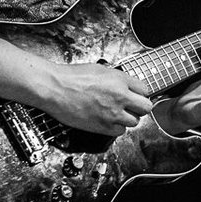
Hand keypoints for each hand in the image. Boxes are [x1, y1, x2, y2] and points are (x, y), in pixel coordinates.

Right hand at [37, 61, 153, 135]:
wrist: (55, 88)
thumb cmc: (71, 77)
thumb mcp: (99, 70)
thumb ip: (116, 79)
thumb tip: (125, 85)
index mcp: (120, 80)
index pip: (145, 90)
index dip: (140, 93)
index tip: (135, 95)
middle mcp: (120, 97)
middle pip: (146, 108)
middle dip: (139, 107)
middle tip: (132, 106)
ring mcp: (112, 113)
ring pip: (135, 122)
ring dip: (128, 118)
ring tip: (117, 114)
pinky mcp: (103, 127)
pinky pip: (120, 131)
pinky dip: (116, 128)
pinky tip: (108, 121)